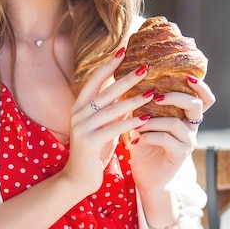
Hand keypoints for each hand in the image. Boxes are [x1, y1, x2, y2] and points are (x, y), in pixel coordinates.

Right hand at [62, 49, 155, 196]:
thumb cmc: (93, 151)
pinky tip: (146, 118)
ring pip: (111, 110)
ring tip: (152, 92)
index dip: (108, 65)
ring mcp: (82, 128)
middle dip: (126, 78)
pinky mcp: (89, 142)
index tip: (124, 49)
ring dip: (133, 100)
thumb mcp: (102, 126)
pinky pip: (113, 129)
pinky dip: (131, 123)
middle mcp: (78, 114)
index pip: (94, 80)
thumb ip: (110, 110)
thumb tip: (126, 91)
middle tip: (145, 67)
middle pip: (105, 92)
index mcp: (79, 107)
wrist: (78, 178)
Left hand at [130, 76, 215, 191]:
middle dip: (175, 97)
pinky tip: (135, 138)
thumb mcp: (144, 122)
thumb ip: (145, 105)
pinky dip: (148, 136)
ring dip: (153, 120)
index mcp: (184, 117)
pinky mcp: (179, 155)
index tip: (187, 76)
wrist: (145, 176)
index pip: (204, 99)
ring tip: (136, 122)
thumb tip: (131, 82)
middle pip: (195, 106)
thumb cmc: (143, 146)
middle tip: (155, 97)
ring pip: (175, 123)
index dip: (200, 87)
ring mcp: (187, 142)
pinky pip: (166, 140)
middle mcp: (190, 128)